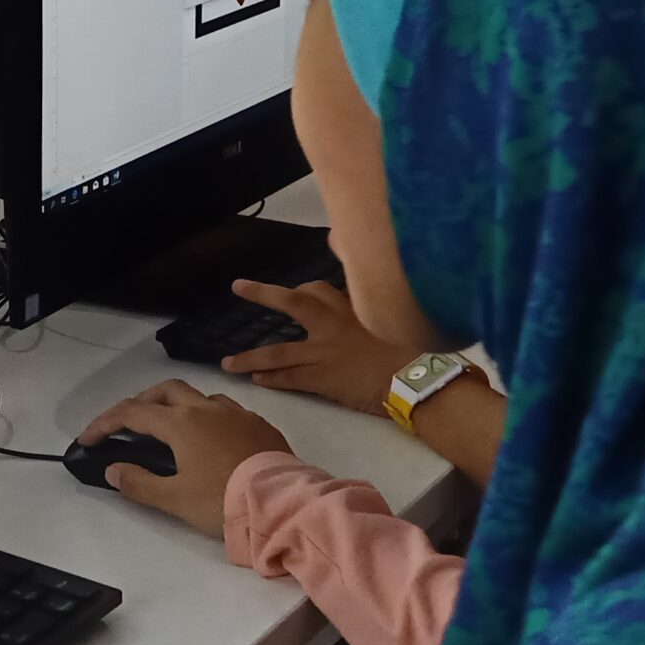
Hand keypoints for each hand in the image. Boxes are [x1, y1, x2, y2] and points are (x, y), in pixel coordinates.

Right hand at [78, 380, 291, 536]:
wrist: (281, 503)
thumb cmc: (222, 501)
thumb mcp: (174, 499)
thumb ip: (139, 483)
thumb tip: (112, 469)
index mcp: (181, 424)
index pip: (132, 413)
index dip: (105, 423)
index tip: (89, 439)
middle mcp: (207, 409)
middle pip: (166, 390)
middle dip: (142, 401)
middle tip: (130, 423)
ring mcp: (237, 414)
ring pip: (200, 396)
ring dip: (178, 405)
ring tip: (172, 429)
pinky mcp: (259, 425)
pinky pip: (227, 410)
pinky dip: (208, 417)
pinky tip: (212, 438)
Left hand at [220, 279, 416, 412]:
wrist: (415, 379)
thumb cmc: (409, 349)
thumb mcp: (388, 316)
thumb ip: (366, 296)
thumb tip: (348, 263)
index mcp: (350, 306)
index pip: (317, 289)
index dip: (300, 291)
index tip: (289, 293)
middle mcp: (332, 324)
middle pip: (292, 304)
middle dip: (263, 294)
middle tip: (239, 287)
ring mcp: (324, 352)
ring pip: (278, 352)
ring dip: (250, 357)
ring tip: (228, 363)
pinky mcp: (323, 379)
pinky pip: (290, 379)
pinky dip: (272, 380)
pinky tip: (257, 381)